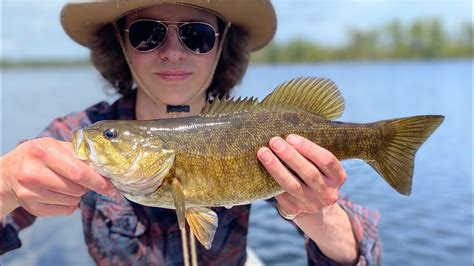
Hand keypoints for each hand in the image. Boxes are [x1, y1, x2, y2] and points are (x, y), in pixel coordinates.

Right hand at [1, 137, 116, 216]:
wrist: (9, 172)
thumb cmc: (40, 156)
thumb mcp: (56, 146)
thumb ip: (80, 155)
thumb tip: (106, 170)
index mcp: (43, 152)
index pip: (79, 172)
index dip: (99, 182)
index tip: (111, 188)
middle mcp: (33, 172)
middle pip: (77, 189)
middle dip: (87, 187)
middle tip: (82, 181)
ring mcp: (29, 192)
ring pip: (72, 201)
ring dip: (77, 195)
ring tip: (67, 185)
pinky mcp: (31, 207)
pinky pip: (64, 211)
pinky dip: (69, 205)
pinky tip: (59, 194)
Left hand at [257, 134, 346, 219]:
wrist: (311, 205)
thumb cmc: (312, 173)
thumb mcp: (320, 165)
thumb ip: (310, 152)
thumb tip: (287, 129)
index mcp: (337, 177)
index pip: (327, 161)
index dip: (309, 148)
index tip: (291, 137)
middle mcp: (328, 193)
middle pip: (309, 173)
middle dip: (290, 155)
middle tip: (274, 141)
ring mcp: (312, 204)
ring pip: (292, 185)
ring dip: (276, 167)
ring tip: (263, 153)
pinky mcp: (294, 211)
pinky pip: (281, 195)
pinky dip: (270, 181)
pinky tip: (260, 169)